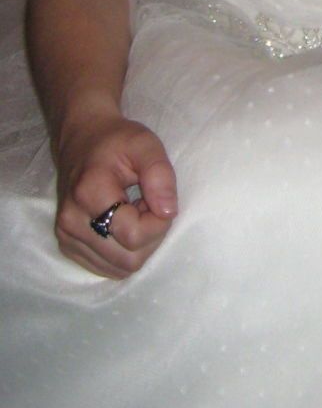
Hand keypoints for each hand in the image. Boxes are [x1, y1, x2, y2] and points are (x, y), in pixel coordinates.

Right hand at [54, 116, 177, 278]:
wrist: (83, 140)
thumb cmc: (118, 141)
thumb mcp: (146, 145)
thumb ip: (160, 175)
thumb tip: (168, 212)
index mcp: (89, 193)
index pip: (134, 235)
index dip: (157, 222)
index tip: (157, 198)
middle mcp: (72, 221)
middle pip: (128, 259)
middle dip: (150, 236)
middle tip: (147, 204)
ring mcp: (67, 237)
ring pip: (120, 268)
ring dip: (138, 245)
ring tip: (134, 213)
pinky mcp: (67, 246)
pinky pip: (107, 268)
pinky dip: (123, 251)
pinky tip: (122, 224)